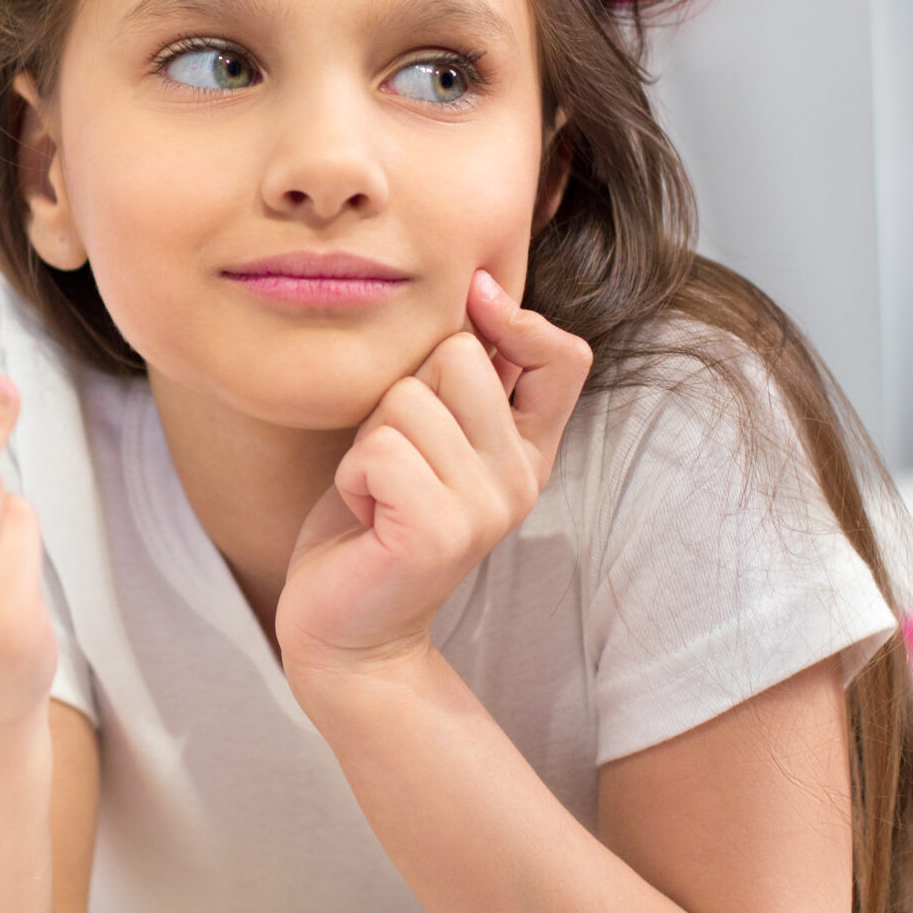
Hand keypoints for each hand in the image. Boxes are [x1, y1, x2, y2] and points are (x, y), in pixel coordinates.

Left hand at [277, 269, 591, 687]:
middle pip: (458, 355)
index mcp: (526, 451)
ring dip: (368, 439)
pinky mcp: (440, 531)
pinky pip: (380, 449)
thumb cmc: (372, 519)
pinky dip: (353, 475)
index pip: (564, 356)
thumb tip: (479, 285)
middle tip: (392, 458)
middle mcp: (520, 478)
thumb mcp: (424, 436)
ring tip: (377, 491)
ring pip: (408, 399)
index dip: (518, 318)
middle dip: (400, 391)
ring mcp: (487, 508)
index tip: (473, 300)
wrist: (348, 627)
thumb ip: (458, 381)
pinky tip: (366, 516)